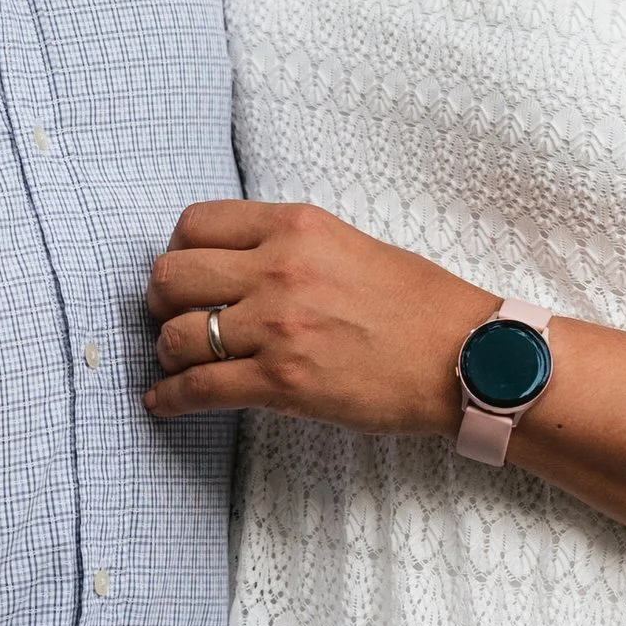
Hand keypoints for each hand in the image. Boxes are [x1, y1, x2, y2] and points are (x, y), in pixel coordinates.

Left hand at [143, 200, 487, 434]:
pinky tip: (163, 402)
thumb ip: (288, 246)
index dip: (177, 251)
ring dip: (168, 352)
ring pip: (177, 335)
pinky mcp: (283, 382)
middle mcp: (278, 269)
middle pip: (171, 276)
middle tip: (172, 317)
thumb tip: (234, 265)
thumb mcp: (347, 245)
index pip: (195, 223)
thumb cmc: (417, 304)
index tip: (184, 272)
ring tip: (179, 362)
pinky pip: (198, 388)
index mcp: (295, 226)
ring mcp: (277, 327)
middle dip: (160, 301)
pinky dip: (171, 398)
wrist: (464, 356)